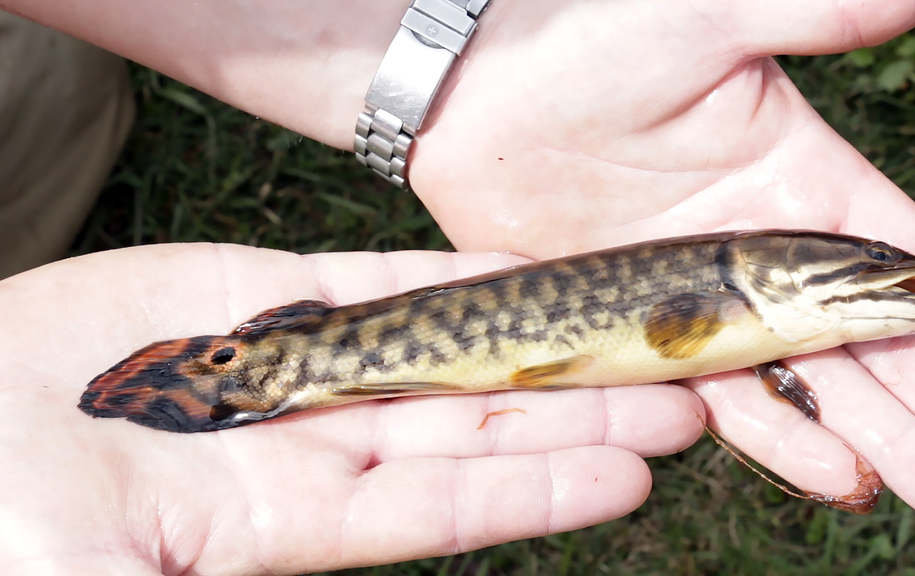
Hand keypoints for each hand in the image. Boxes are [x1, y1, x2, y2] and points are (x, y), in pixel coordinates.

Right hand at [0, 245, 703, 572]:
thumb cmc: (8, 530)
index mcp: (276, 525)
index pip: (439, 509)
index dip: (536, 490)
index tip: (630, 473)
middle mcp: (301, 446)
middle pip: (462, 427)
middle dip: (568, 411)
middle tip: (677, 396)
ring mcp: (279, 366)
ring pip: (431, 352)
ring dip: (527, 340)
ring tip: (627, 335)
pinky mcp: (243, 297)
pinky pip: (359, 284)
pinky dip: (435, 277)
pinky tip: (511, 271)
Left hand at [409, 0, 914, 528]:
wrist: (473, 95)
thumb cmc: (582, 41)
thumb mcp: (706, 22)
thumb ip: (811, 16)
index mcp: (797, 182)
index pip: (910, 266)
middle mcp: (763, 254)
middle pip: (878, 345)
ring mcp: (705, 303)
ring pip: (811, 384)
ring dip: (883, 440)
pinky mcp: (643, 335)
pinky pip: (723, 398)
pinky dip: (781, 438)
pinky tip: (840, 478)